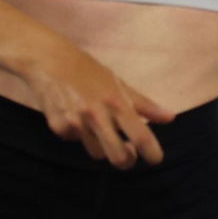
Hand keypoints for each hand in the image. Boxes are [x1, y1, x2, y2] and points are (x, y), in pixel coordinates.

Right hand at [24, 49, 172, 167]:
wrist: (47, 58)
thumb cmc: (87, 69)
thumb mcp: (117, 83)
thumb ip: (144, 104)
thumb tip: (170, 118)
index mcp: (117, 103)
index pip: (142, 138)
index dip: (153, 154)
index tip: (153, 157)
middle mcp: (97, 114)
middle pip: (119, 158)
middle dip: (126, 160)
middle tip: (126, 152)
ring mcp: (76, 121)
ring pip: (96, 154)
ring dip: (99, 146)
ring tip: (96, 129)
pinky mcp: (57, 125)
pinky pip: (73, 141)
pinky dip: (76, 135)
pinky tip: (73, 118)